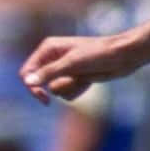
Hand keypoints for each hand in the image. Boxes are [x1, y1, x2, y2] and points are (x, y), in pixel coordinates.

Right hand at [18, 33, 141, 103]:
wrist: (122, 57)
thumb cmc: (98, 54)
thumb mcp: (71, 63)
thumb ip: (49, 73)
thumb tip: (28, 81)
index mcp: (48, 49)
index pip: (28, 71)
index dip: (31, 85)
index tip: (42, 95)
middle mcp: (53, 58)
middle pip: (37, 83)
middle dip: (48, 90)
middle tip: (48, 101)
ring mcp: (63, 70)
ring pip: (54, 90)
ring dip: (67, 88)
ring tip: (82, 79)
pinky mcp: (73, 79)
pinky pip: (66, 93)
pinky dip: (76, 91)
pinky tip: (88, 81)